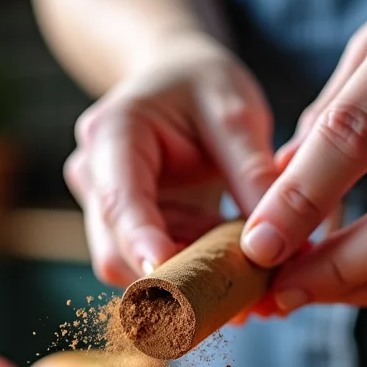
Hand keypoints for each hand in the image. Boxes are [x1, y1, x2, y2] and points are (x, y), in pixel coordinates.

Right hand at [64, 35, 277, 285]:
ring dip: (191, 276)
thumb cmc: (202, 85)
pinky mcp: (121, 234)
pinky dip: (193, 271)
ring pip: (135, 270)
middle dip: (179, 275)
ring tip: (247, 262)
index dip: (141, 242)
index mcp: (111, 133)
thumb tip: (272, 241)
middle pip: (118, 250)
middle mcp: (93, 176)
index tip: (167, 277)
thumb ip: (252, 171)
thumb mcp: (236, 111)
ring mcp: (101, 210)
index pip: (120, 200)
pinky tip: (229, 257)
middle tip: (247, 286)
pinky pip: (152, 269)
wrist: (175, 81)